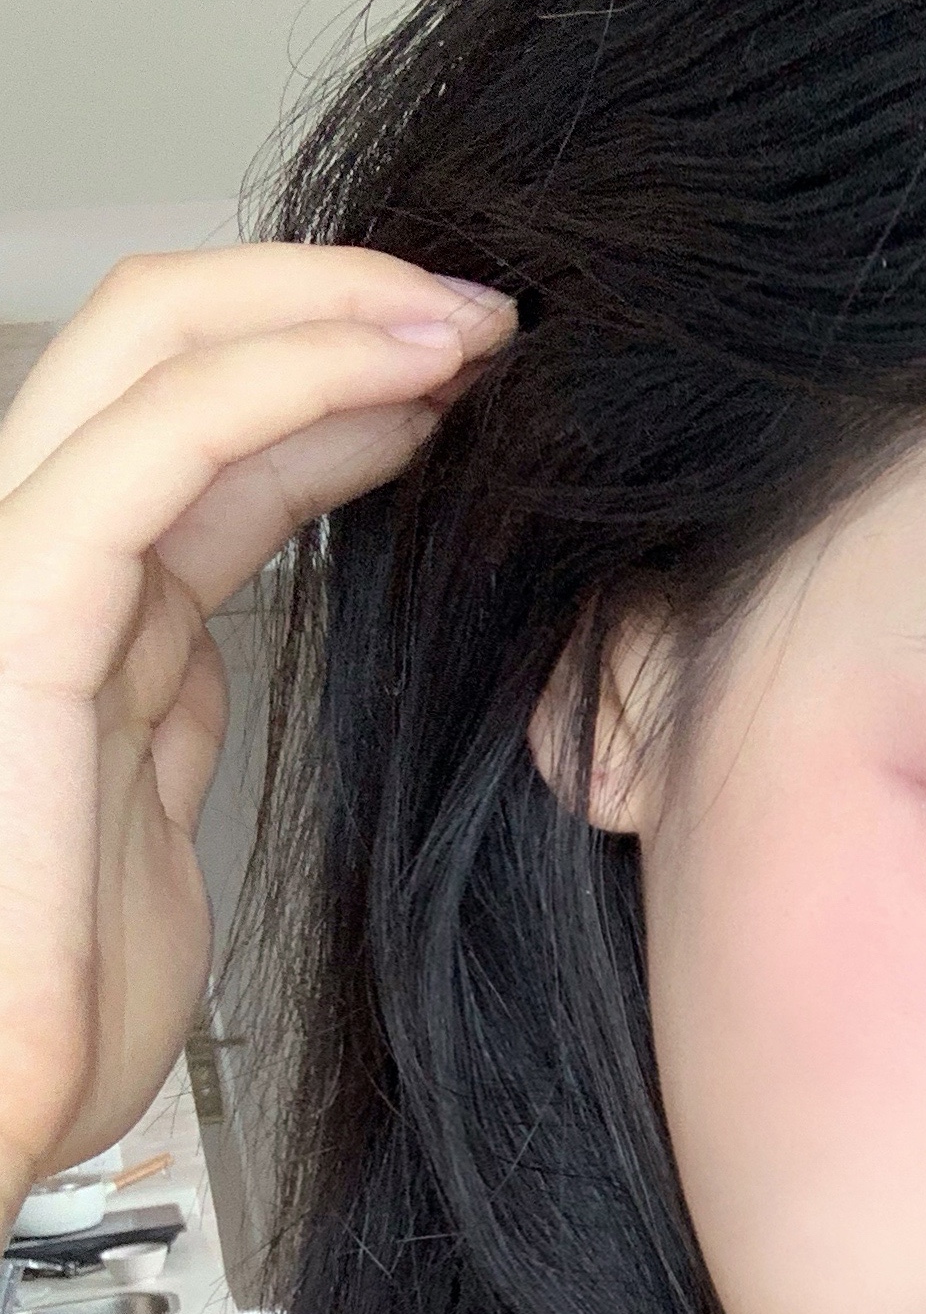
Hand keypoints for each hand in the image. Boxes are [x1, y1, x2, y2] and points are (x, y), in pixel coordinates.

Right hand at [0, 243, 516, 1224]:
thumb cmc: (48, 1008)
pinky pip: (157, 455)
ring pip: (156, 358)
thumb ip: (160, 721)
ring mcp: (7, 577)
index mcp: (59, 615)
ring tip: (476, 327)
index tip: (467, 386)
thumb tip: (203, 646)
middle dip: (335, 304)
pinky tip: (401, 386)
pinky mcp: (18, 617)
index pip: (192, 435)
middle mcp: (24, 564)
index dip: (330, 380)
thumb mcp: (142, 834)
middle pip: (163, 351)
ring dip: (334, 315)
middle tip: (488, 322)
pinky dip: (288, 386)